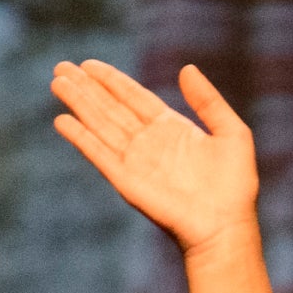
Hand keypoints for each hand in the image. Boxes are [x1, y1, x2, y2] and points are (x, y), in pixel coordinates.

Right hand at [48, 58, 260, 259]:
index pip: (133, 96)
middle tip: (60, 67)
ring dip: (78, 104)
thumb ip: (209, 101)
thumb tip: (187, 68)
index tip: (88, 64)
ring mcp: (135, 161)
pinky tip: (62, 121)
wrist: (225, 227)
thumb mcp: (232, 133)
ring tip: (57, 83)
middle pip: (110, 107)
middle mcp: (148, 142)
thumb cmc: (235, 186)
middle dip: (86, 87)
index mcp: (170, 128)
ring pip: (100, 124)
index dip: (110, 79)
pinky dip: (81, 138)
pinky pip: (99, 154)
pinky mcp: (127, 181)